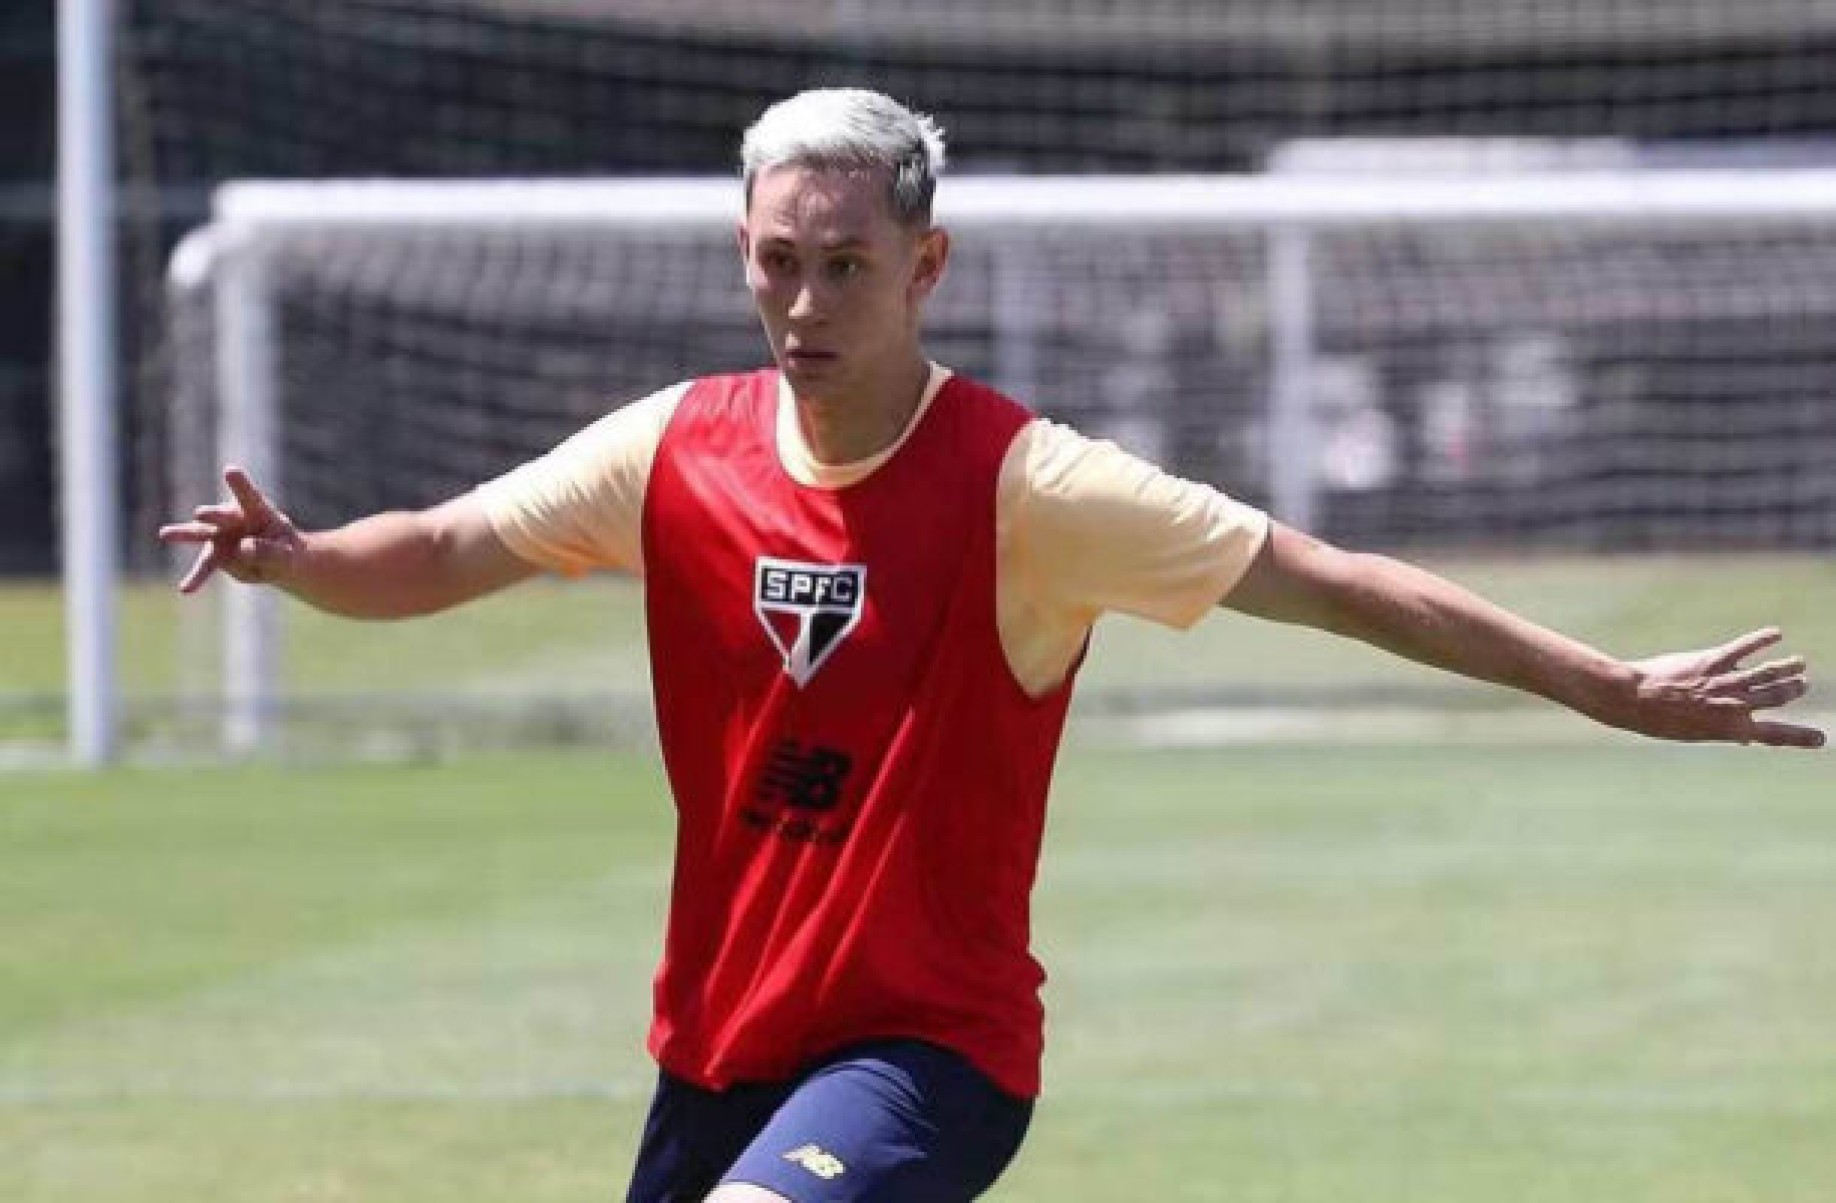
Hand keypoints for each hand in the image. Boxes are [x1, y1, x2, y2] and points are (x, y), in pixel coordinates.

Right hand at [157, 466, 305, 593]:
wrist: (277, 561)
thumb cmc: (285, 550)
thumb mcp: (287, 554)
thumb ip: (270, 551)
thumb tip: (243, 548)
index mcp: (258, 511)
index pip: (249, 496)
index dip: (240, 484)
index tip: (230, 471)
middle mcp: (235, 519)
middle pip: (222, 515)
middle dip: (213, 515)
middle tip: (200, 513)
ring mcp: (222, 536)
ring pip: (202, 534)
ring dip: (185, 534)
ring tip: (164, 534)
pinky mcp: (217, 555)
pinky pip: (205, 567)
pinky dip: (197, 578)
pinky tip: (185, 589)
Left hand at [1621, 628, 1822, 748]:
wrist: (1636, 700)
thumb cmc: (1660, 720)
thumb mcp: (1695, 732)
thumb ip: (1723, 729)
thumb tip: (1745, 735)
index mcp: (1733, 729)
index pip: (1776, 735)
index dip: (1801, 737)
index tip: (1822, 740)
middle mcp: (1736, 706)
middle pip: (1777, 696)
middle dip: (1793, 689)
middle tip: (1802, 683)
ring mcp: (1726, 683)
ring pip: (1768, 673)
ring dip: (1787, 667)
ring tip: (1799, 663)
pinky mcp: (1713, 661)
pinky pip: (1743, 648)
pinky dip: (1762, 640)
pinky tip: (1775, 633)